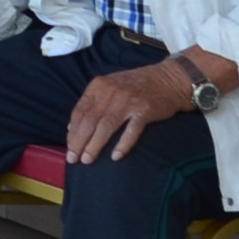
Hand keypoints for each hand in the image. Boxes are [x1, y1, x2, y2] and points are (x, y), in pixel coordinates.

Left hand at [66, 56, 205, 164]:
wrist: (169, 79)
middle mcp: (111, 92)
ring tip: (88, 160)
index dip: (72, 132)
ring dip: (95, 145)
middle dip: (79, 142)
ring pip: (106, 126)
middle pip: (90, 120)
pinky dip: (123, 144)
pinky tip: (115, 156)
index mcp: (98, 86)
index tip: (69, 148)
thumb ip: (92, 104)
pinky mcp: (145, 110)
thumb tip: (72, 128)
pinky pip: (132, 130)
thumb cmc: (136, 86)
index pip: (79, 112)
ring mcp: (128, 100)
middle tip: (73, 159)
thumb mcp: (110, 87)